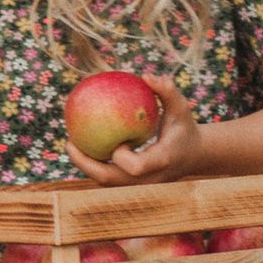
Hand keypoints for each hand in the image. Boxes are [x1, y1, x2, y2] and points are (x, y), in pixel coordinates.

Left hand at [65, 74, 203, 183]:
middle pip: (111, 181)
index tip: (116, 140)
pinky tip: (82, 145)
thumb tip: (145, 76)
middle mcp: (148, 180)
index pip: (135, 166)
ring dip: (86, 166)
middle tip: (69, 143)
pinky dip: (94, 164)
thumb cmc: (184, 127)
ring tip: (70, 144)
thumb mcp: (181, 107)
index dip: (120, 155)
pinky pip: (108, 178)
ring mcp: (139, 186)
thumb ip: (168, 90)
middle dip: (86, 165)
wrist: (194, 156)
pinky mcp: (133, 185)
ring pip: (105, 183)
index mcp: (161, 162)